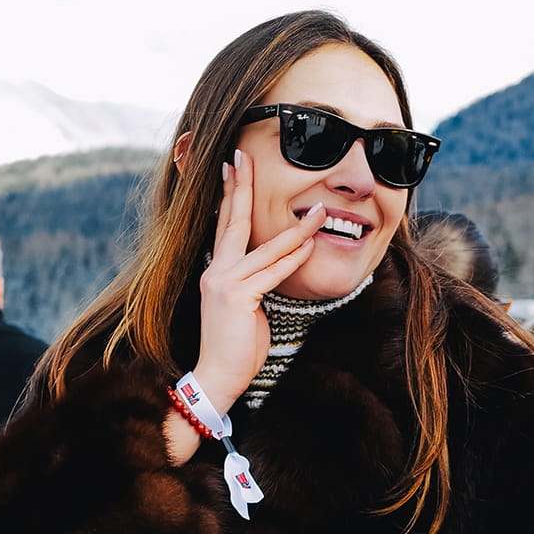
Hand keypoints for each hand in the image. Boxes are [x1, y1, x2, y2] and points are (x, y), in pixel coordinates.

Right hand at [195, 150, 328, 414]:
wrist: (217, 376)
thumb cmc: (234, 347)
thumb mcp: (243, 308)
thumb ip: (254, 284)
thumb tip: (274, 269)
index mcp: (215, 271)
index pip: (223, 226)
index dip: (228, 195)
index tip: (232, 167)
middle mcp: (216, 271)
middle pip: (232, 221)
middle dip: (241, 187)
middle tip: (244, 156)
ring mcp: (225, 282)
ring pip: (265, 247)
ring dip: (297, 229)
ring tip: (318, 211)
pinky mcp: (239, 297)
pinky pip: (273, 271)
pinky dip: (294, 258)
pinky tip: (310, 245)